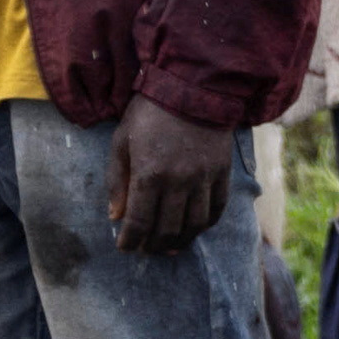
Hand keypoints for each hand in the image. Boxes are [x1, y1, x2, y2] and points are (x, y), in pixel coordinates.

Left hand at [109, 99, 236, 251]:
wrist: (193, 89)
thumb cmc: (149, 114)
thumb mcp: (121, 143)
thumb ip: (117, 181)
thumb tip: (116, 216)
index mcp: (149, 174)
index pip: (139, 221)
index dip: (130, 240)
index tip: (125, 247)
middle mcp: (179, 181)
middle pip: (168, 229)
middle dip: (153, 245)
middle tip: (146, 249)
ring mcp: (204, 178)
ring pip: (194, 224)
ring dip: (181, 241)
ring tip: (170, 246)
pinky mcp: (222, 173)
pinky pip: (217, 208)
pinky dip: (205, 224)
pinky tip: (194, 228)